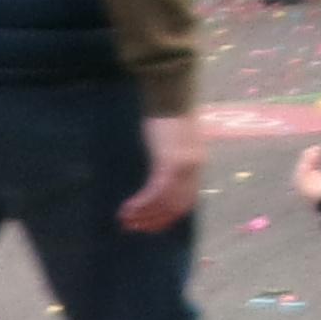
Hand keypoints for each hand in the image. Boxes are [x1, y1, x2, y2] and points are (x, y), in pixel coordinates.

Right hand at [119, 115, 204, 234]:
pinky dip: (141, 204)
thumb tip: (158, 166)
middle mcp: (193, 168)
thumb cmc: (168, 108)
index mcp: (195, 162)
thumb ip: (170, 154)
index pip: (185, 201)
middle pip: (175, 206)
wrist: (171, 90)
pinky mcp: (169, 163)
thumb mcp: (172, 136)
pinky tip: (127, 208)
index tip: (149, 225)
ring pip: (164, 203)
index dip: (167, 216)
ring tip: (125, 221)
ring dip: (143, 215)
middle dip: (153, 220)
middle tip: (133, 228)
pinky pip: (154, 193)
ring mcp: (183, 167)